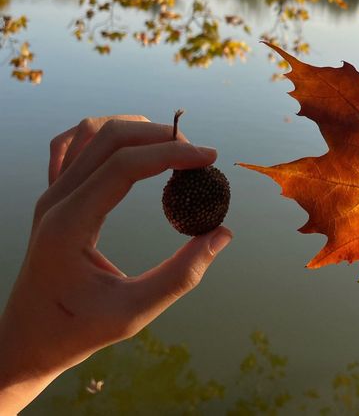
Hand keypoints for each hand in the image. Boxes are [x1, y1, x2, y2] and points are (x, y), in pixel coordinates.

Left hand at [0, 115, 231, 413]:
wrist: (24, 341)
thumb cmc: (75, 332)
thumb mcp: (132, 313)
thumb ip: (180, 275)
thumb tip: (222, 234)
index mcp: (69, 223)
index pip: (124, 165)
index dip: (171, 154)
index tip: (209, 158)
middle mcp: (56, 199)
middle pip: (110, 137)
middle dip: (160, 137)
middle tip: (197, 156)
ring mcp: (50, 193)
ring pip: (91, 131)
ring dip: (135, 130)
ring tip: (170, 148)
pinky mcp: (51, 195)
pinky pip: (71, 144)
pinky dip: (103, 135)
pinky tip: (127, 147)